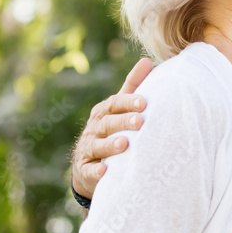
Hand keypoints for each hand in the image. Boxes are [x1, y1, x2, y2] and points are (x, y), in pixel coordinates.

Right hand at [70, 58, 152, 198]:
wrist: (90, 165)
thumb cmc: (112, 130)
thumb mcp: (120, 108)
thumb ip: (132, 86)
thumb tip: (147, 60)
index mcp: (104, 112)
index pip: (115, 104)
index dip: (128, 102)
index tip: (144, 102)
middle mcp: (94, 128)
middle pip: (108, 123)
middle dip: (123, 122)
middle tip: (140, 122)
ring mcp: (87, 149)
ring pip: (97, 146)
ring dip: (110, 145)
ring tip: (125, 143)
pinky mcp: (84, 170)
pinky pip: (89, 171)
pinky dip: (96, 172)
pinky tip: (105, 172)